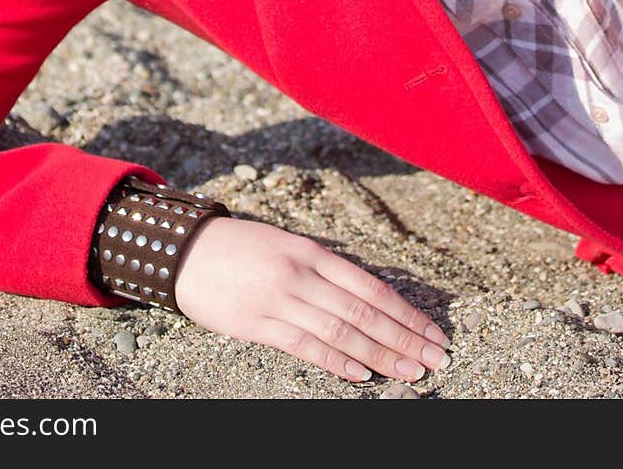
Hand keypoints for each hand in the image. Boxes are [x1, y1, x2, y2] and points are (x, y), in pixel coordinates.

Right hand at [174, 216, 450, 383]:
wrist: (185, 250)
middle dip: (405, 338)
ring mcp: (279, 299)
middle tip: (437, 358)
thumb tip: (364, 300)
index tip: (432, 332)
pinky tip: (360, 375)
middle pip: (364, 312)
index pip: (371, 287)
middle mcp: (301, 274)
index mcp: (311, 252)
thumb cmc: (240, 248)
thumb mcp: (286, 246)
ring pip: (341, 331)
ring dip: (380, 356)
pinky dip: (336, 362)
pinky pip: (304, 346)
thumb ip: (321, 270)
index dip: (406, 313)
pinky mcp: (257, 324)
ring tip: (411, 372)